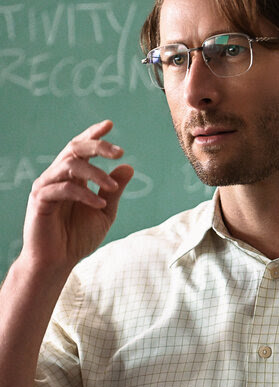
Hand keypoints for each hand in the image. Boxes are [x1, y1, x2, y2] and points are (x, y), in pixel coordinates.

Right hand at [21, 120, 133, 272]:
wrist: (58, 261)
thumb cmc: (79, 237)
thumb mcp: (105, 212)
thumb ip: (114, 191)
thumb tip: (129, 167)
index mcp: (73, 177)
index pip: (81, 148)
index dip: (93, 135)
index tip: (109, 124)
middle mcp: (58, 176)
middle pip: (74, 149)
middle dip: (97, 146)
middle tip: (120, 153)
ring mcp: (47, 186)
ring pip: (69, 165)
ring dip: (95, 173)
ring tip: (113, 187)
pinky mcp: (40, 200)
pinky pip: (62, 189)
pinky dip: (83, 194)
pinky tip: (98, 204)